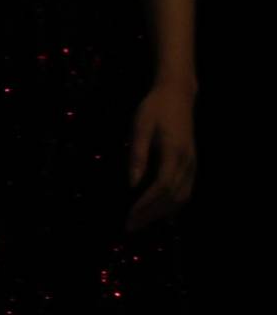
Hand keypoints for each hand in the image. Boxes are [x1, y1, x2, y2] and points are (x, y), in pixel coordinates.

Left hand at [126, 82, 195, 230]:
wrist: (177, 95)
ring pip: (182, 198)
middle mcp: (187, 163)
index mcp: (173, 153)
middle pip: (172, 198)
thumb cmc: (154, 109)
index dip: (145, 205)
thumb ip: (137, 155)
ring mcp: (193, 165)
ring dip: (162, 213)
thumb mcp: (139, 127)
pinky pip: (186, 192)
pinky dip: (173, 206)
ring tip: (141, 222)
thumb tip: (132, 184)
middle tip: (130, 227)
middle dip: (151, 215)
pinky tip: (160, 212)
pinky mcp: (192, 165)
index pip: (161, 188)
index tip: (129, 216)